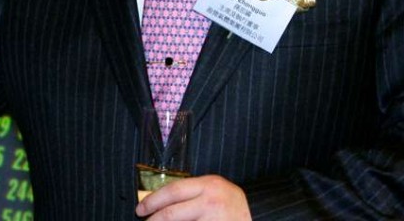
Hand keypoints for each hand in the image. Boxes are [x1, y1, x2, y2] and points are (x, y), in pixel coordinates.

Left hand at [135, 174, 249, 220]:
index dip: (153, 201)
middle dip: (154, 220)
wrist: (263, 216)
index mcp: (208, 185)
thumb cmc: (231, 203)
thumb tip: (158, 202)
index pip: (172, 191)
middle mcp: (212, 202)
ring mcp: (217, 220)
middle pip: (172, 213)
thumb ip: (191, 192)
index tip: (141, 209)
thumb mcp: (213, 189)